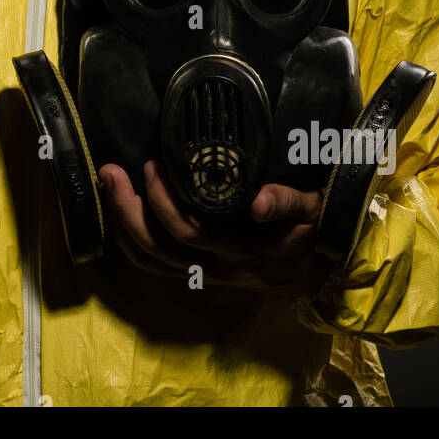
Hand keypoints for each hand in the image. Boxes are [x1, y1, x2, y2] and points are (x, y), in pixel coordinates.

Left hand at [97, 160, 331, 293]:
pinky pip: (157, 265)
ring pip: (152, 259)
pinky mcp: (203, 273)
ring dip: (123, 225)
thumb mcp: (315, 210)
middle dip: (127, 210)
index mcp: (244, 247)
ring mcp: (209, 273)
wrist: (328, 273)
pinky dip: (133, 241)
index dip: (162, 201)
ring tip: (109, 186)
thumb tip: (258, 201)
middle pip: (158, 247)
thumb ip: (289, 202)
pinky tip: (121, 215)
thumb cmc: (318, 229)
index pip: (189, 231)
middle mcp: (220, 266)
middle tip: (111, 171)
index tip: (152, 164)